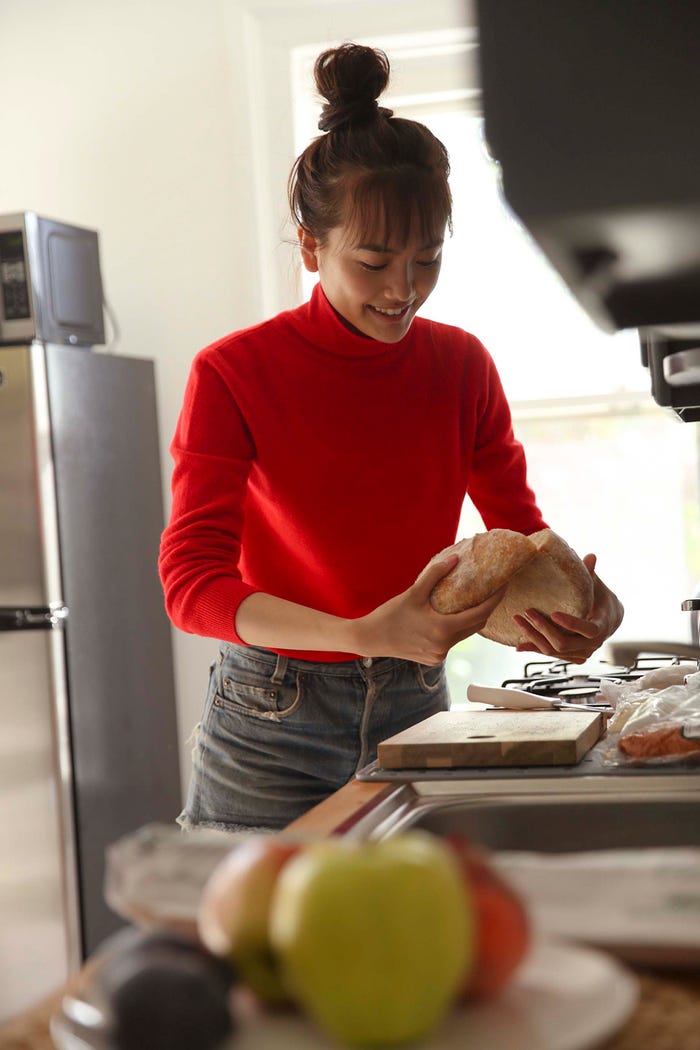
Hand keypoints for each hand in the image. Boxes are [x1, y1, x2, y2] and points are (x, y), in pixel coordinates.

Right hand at [354, 555, 505, 664]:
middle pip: (475, 626)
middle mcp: (444, 646)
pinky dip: (456, 629)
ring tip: (475, 601)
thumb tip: (455, 558)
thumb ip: (435, 574)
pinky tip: (454, 617)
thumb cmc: (391, 614)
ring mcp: (439, 655)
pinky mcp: (433, 660)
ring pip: (464, 635)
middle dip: (487, 608)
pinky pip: (452, 642)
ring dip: (471, 619)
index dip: (495, 600)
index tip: (504, 586)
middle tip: (493, 591)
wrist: (371, 638)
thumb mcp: (413, 592)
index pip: (479, 614)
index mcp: (443, 629)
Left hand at [512, 553, 623, 664]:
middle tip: (527, 612)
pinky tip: (519, 644)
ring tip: (518, 622)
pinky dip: (535, 649)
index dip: (571, 624)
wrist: (608, 619)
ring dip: (535, 638)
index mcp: (601, 626)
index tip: (554, 614)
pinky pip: (552, 655)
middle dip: (544, 629)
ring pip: (555, 651)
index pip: (587, 629)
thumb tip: (590, 555)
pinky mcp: (572, 657)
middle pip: (565, 643)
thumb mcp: (597, 585)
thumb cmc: (600, 597)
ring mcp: (582, 653)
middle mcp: (593, 644)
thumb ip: (591, 573)